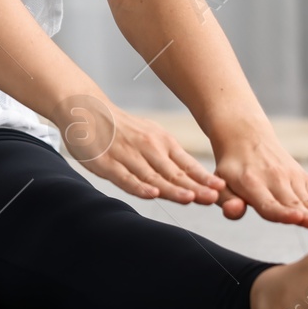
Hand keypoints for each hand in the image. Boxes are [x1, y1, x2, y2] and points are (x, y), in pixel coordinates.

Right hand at [60, 97, 226, 205]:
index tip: (221, 189)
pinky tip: (151, 194)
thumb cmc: (123, 129)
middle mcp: (147, 148)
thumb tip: (198, 179)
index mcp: (161, 142)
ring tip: (189, 199)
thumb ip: (170, 157)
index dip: (204, 178)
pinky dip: (139, 186)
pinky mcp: (107, 163)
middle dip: (195, 187)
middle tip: (214, 198)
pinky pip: (125, 177)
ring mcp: (127, 156)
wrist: (86, 109)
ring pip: (153, 176)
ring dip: (172, 189)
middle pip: (174, 173)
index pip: (187, 165)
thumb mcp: (151, 136)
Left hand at [210, 126, 307, 227]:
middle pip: (290, 202)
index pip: (268, 203)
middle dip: (305, 214)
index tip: (296, 217)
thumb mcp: (220, 184)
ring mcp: (289, 175)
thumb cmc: (232, 168)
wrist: (246, 137)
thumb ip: (227, 201)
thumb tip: (236, 210)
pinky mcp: (301, 175)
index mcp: (250, 183)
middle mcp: (272, 178)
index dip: (282, 212)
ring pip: (305, 198)